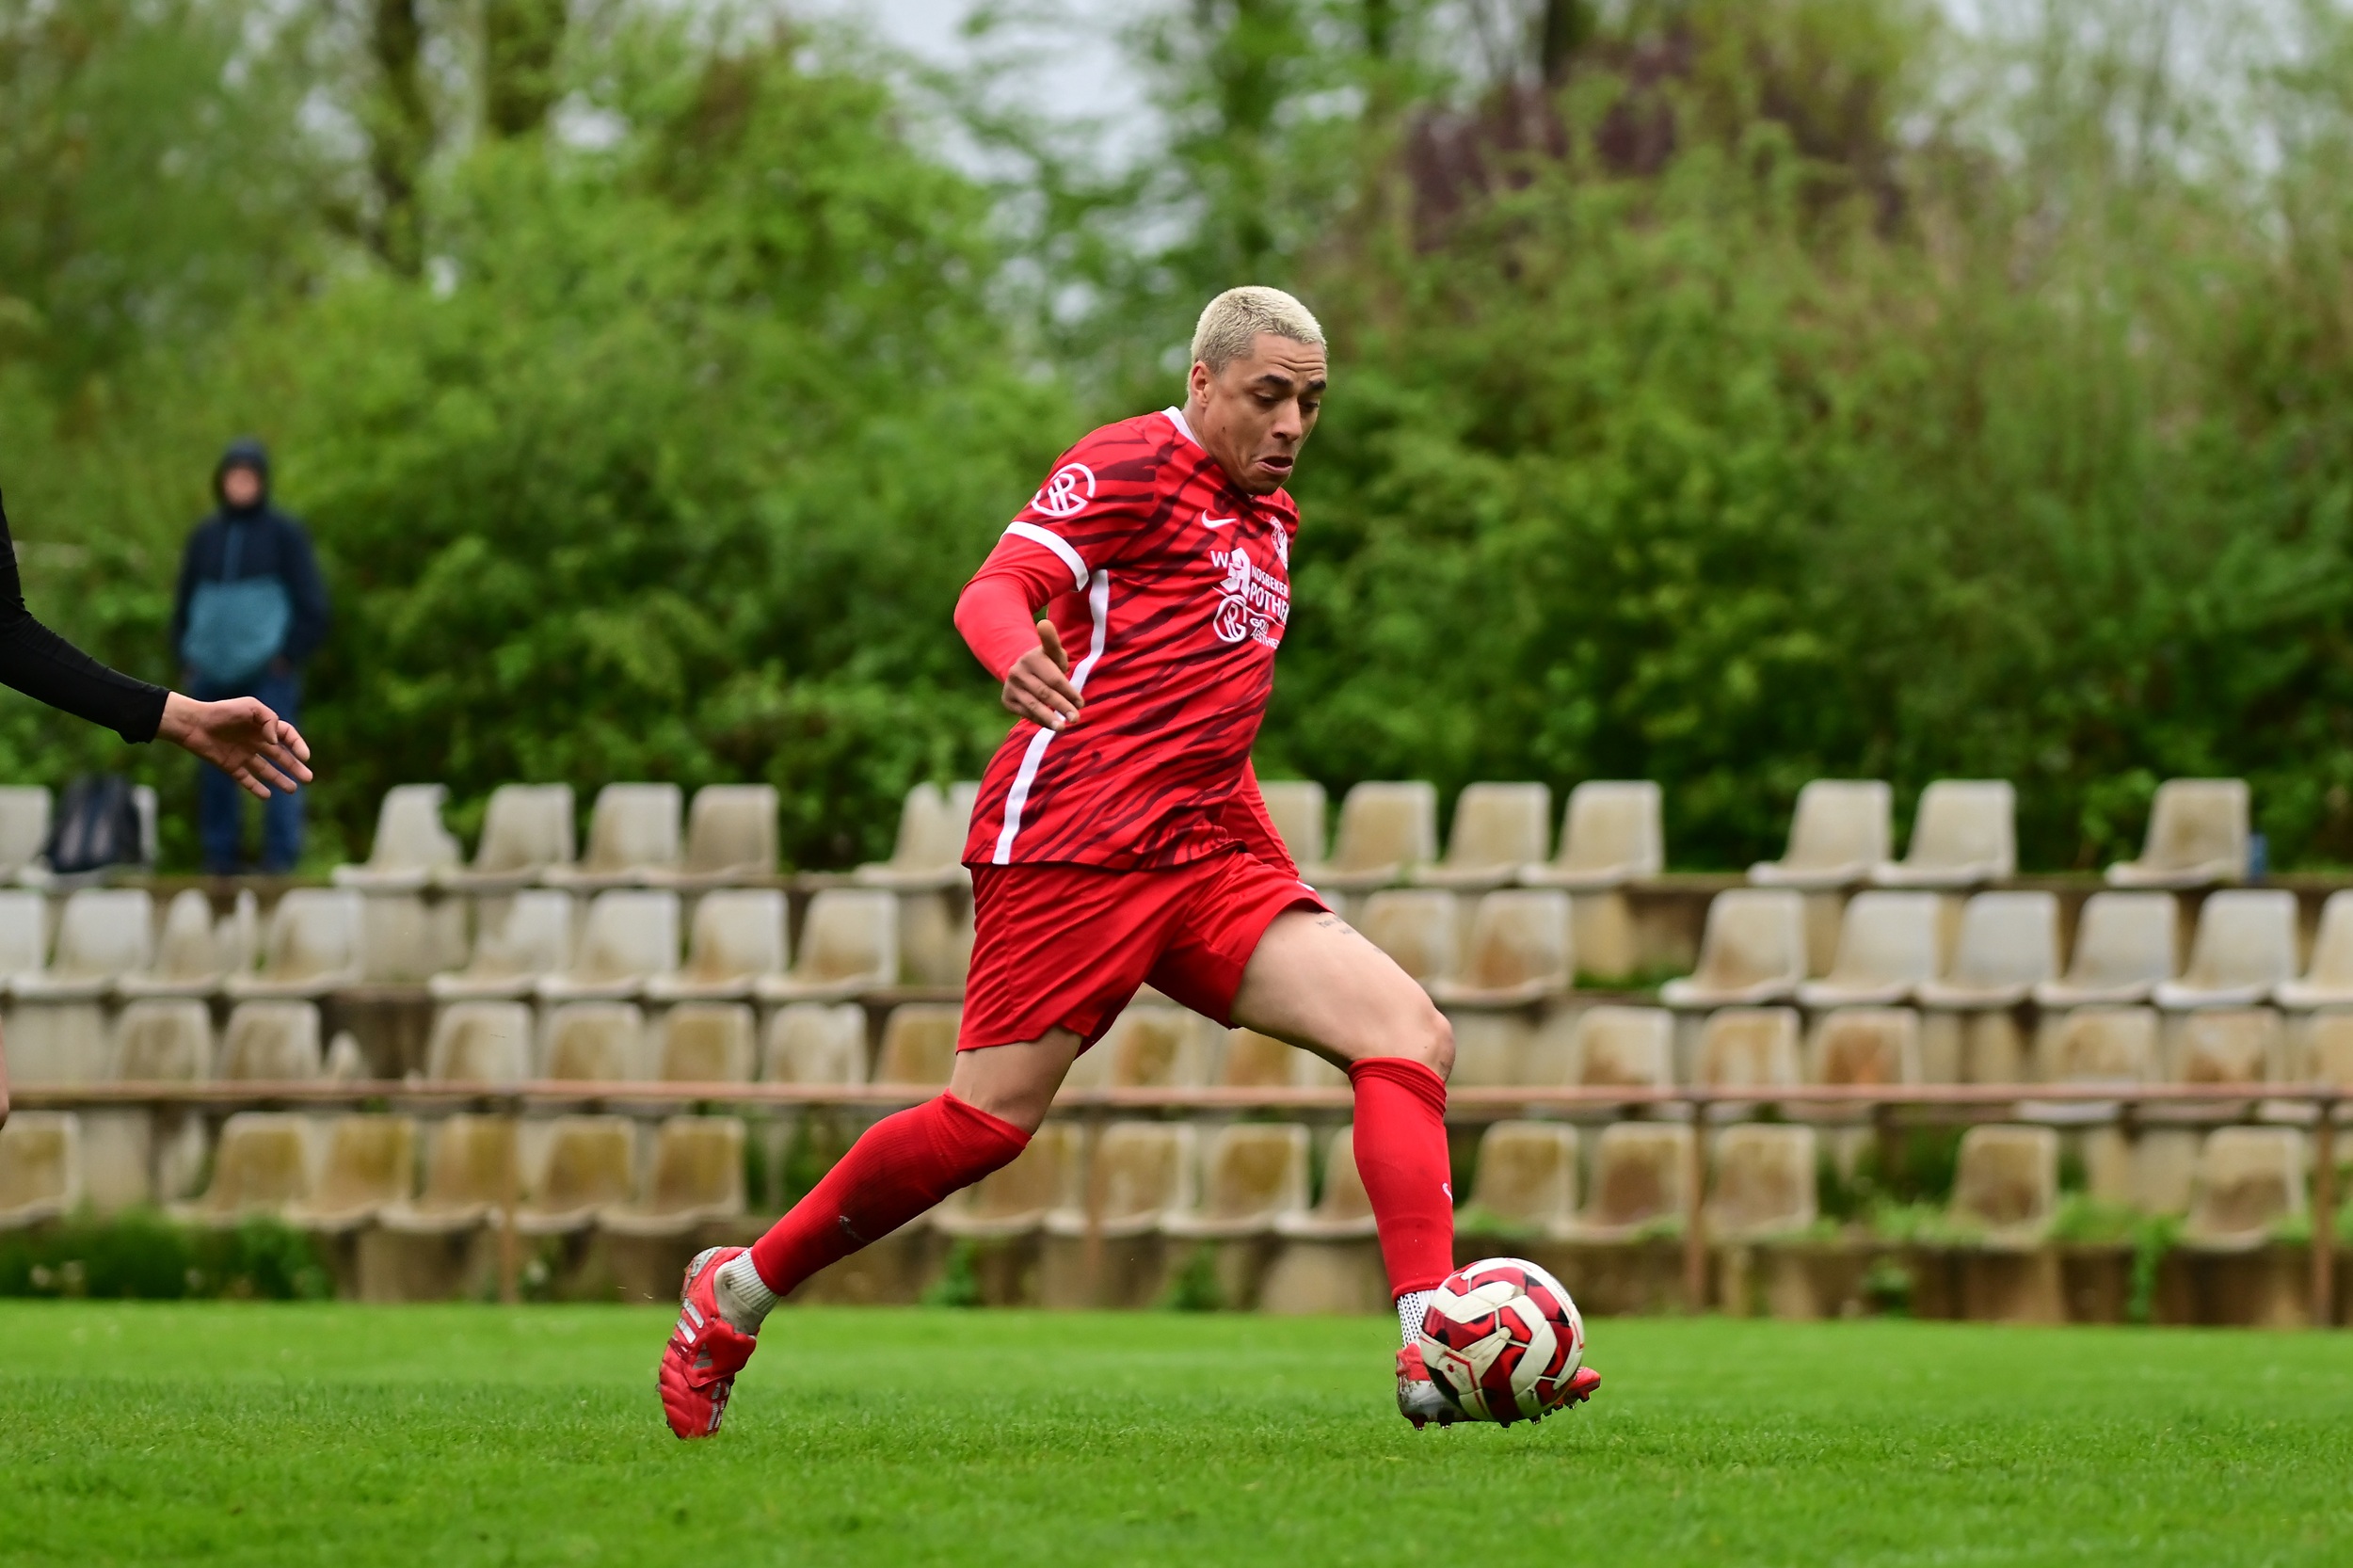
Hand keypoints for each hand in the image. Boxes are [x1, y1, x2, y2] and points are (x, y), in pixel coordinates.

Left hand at [158, 692, 313, 798]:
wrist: (192, 723)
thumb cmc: (221, 711)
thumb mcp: (250, 707)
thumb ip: (268, 720)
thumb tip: (275, 741)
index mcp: (262, 726)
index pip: (287, 736)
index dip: (298, 745)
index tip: (305, 757)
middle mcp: (255, 741)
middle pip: (280, 756)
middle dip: (295, 767)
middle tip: (308, 778)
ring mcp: (243, 754)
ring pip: (266, 770)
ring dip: (280, 780)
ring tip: (293, 790)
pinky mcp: (230, 765)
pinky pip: (246, 779)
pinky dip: (256, 788)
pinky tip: (267, 795)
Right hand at [999, 619, 1081, 730]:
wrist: (1021, 669)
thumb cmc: (1045, 662)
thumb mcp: (1052, 651)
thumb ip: (1052, 640)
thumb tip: (1045, 623)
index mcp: (1031, 659)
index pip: (1053, 679)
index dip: (1068, 692)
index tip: (1081, 704)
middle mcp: (1018, 673)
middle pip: (1044, 693)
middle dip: (1061, 707)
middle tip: (1076, 719)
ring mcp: (1011, 687)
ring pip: (1032, 705)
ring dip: (1048, 718)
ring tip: (1062, 728)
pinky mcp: (1007, 700)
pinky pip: (1024, 713)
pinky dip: (1039, 720)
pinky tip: (1051, 725)